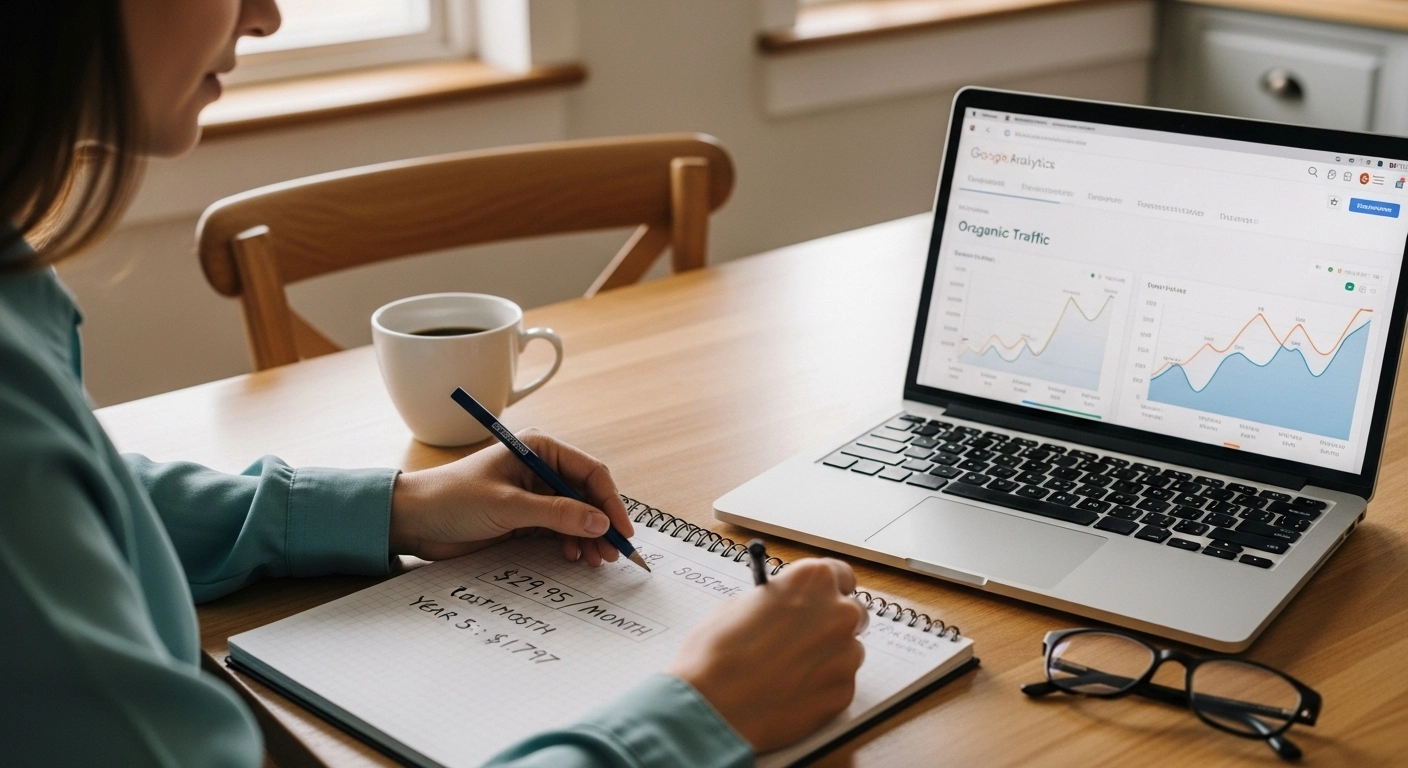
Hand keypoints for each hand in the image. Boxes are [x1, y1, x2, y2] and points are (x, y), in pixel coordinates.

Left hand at [388, 428, 634, 563]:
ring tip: (594, 561)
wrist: (413, 520)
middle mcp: (541, 469)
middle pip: (587, 496)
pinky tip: (573, 557)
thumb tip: (600, 522)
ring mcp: (534, 495)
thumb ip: (555, 514)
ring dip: (588, 537)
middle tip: (610, 554)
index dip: (610, 501)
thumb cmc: (452, 499)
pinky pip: (560, 531)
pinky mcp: (525, 519)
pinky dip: (571, 544)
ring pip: (576, 516)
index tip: (621, 530)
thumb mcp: (507, 505)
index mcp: (539, 449)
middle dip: (601, 524)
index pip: (590, 472)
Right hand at [668, 558, 868, 752]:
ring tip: (788, 672)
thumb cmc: (716, 653)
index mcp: (812, 580)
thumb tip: (782, 608)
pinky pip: (840, 683)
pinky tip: (791, 693)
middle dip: (831, 625)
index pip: (841, 575)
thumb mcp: (738, 606)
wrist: (714, 706)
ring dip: (827, 657)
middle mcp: (838, 612)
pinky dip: (822, 687)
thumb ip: (775, 601)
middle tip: (802, 640)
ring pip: (847, 651)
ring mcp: (846, 654)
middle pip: (851, 613)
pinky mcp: (844, 691)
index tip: (819, 600)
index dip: (828, 590)